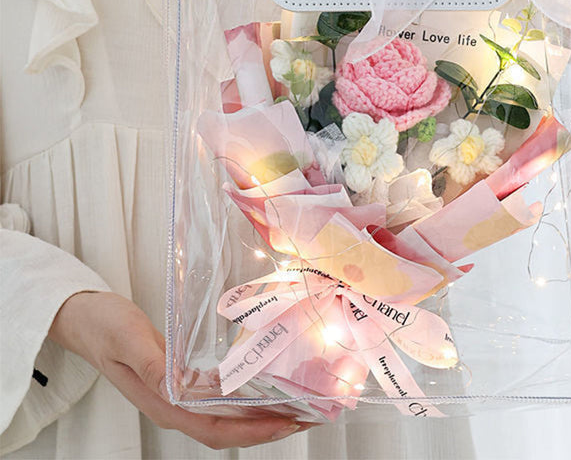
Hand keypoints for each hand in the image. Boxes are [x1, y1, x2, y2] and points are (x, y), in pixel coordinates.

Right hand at [49, 291, 312, 448]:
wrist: (84, 319)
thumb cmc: (104, 326)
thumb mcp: (128, 339)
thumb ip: (152, 364)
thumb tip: (178, 388)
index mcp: (163, 403)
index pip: (214, 429)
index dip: (252, 431)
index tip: (285, 424)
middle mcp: (173, 406)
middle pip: (227, 430)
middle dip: (267, 428)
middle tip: (306, 415)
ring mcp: (177, 396)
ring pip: (225, 417)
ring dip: (260, 416)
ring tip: (294, 405)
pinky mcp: (179, 381)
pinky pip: (217, 399)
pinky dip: (244, 399)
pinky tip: (263, 387)